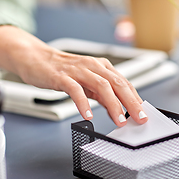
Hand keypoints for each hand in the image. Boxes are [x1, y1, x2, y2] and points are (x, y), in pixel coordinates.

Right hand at [0, 26, 147, 126]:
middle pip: (117, 84)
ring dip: (112, 104)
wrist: (36, 58)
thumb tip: (117, 108)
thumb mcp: (87, 81)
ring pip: (101, 86)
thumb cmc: (62, 70)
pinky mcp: (61, 77)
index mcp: (101, 67)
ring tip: (119, 120)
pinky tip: (88, 114)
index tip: (142, 114)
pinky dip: (83, 102)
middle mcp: (92, 66)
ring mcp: (77, 70)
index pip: (123, 83)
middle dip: (130, 102)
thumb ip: (101, 93)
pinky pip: (75, 90)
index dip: (135, 98)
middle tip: (139, 118)